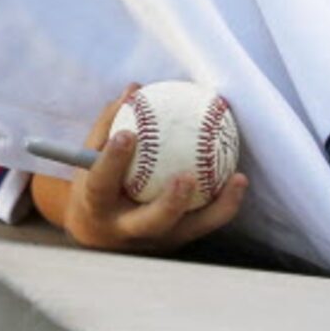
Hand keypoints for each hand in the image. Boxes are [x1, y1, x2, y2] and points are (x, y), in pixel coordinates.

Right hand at [50, 86, 250, 256]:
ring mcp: (155, 240)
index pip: (101, 184)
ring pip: (189, 230)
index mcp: (97, 206)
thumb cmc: (95, 183)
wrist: (97, 234)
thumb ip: (109, 124)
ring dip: (217, 208)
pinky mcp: (176, 242)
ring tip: (238, 180)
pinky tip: (239, 180)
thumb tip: (135, 88)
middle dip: (170, 203)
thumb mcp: (90, 156)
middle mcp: (126, 229)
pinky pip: (205, 224)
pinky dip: (224, 204)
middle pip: (151, 223)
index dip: (113, 161)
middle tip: (186, 177)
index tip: (127, 134)